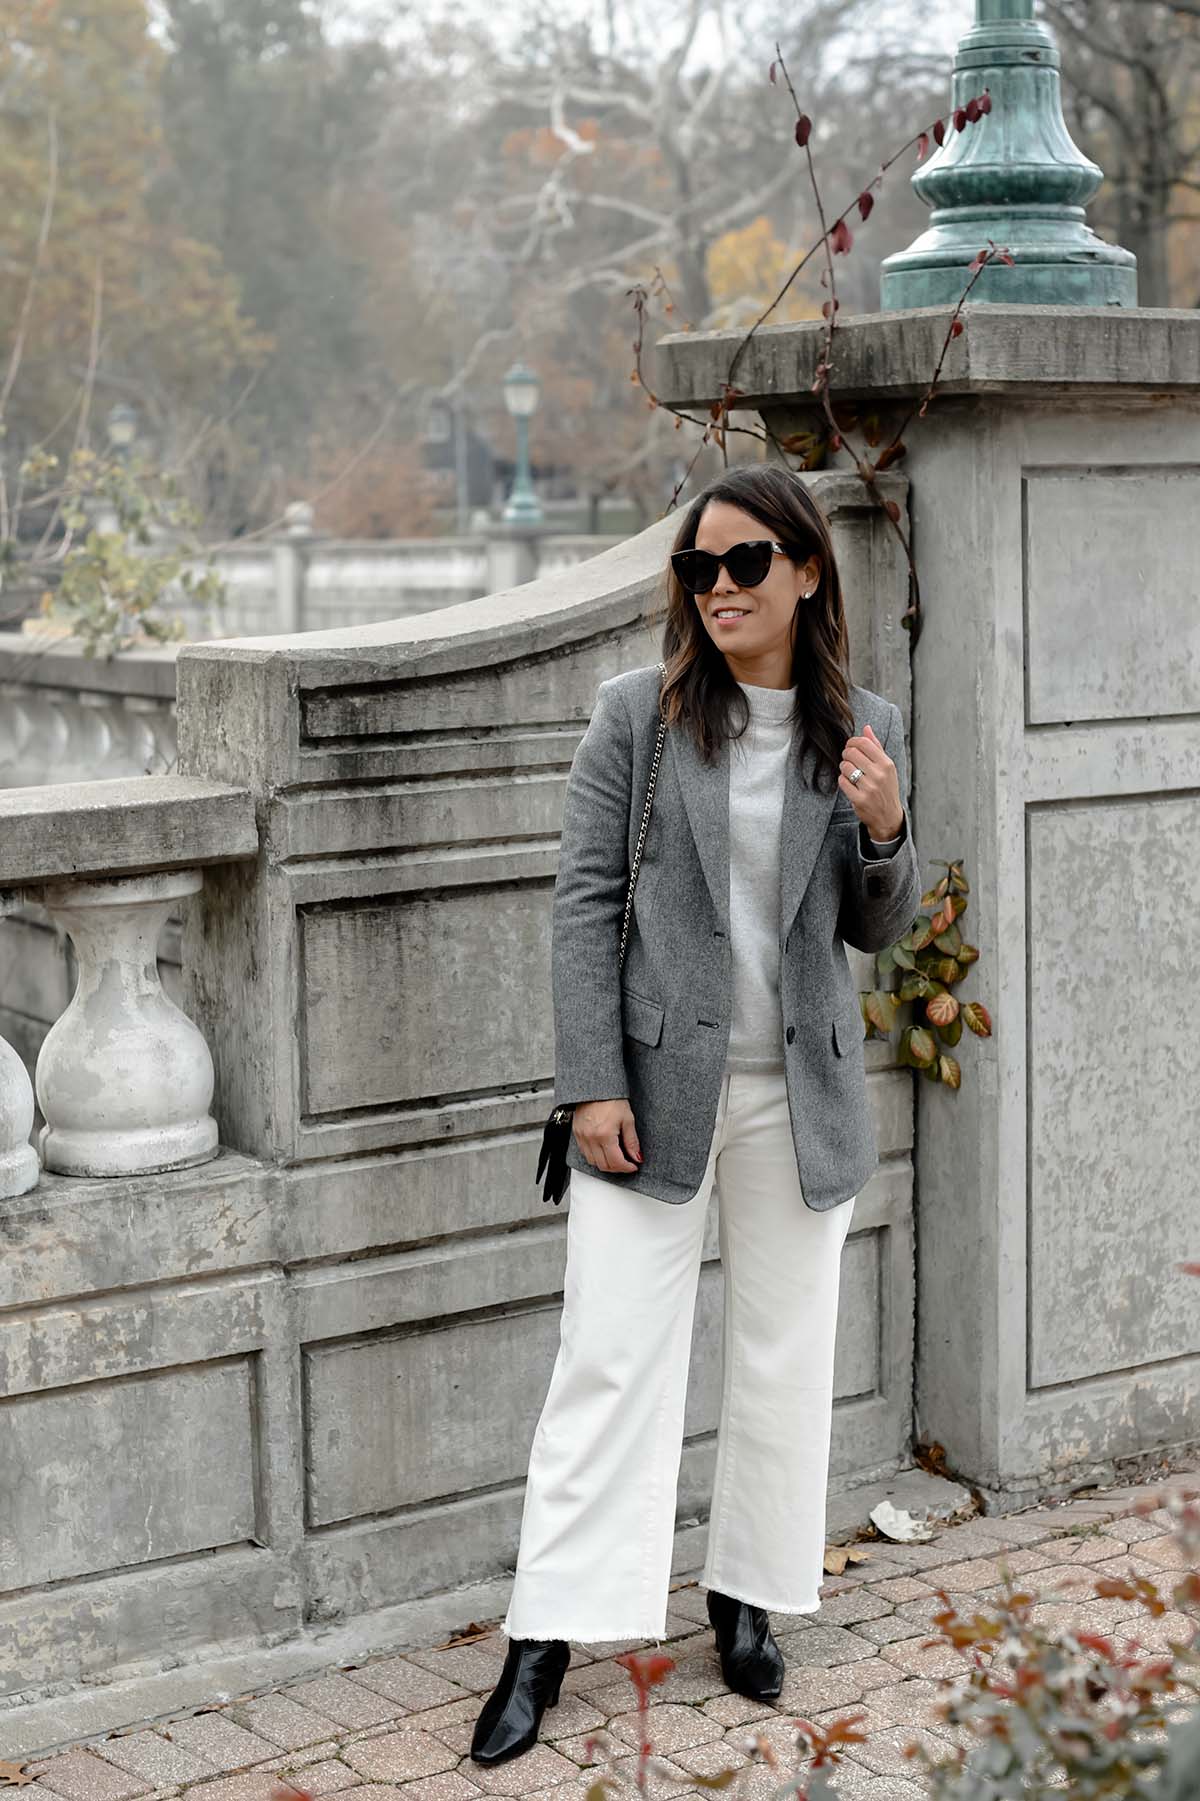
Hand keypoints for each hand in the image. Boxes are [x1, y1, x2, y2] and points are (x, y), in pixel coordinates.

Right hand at [572, 1098, 642, 1172]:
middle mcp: (591, 1138)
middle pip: (604, 1165)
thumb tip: (637, 1157)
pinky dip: (595, 1156)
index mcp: (605, 1135)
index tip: (633, 1165)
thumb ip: (632, 1141)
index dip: (627, 1167)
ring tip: (616, 1157)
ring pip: (593, 1162)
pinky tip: (603, 1150)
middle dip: (617, 1168)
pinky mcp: (576, 1134)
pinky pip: (585, 1153)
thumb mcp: (627, 1119)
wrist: (594, 1087)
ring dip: (605, 1163)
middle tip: (627, 1163)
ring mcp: (582, 1137)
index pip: (616, 1162)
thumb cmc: (611, 1098)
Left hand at [839, 722, 903, 839]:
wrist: (888, 816)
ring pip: (845, 767)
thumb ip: (876, 747)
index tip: (850, 746)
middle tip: (848, 759)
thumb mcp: (886, 767)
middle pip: (852, 753)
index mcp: (887, 764)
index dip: (852, 742)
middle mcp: (879, 775)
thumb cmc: (886, 789)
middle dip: (846, 754)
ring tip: (849, 772)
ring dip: (844, 768)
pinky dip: (843, 780)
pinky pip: (842, 782)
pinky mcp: (859, 799)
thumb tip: (866, 728)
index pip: (864, 743)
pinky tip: (849, 783)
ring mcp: (869, 788)